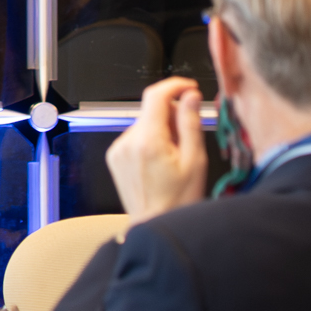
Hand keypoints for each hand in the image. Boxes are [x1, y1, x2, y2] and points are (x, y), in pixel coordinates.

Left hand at [108, 76, 211, 220]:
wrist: (155, 225)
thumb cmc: (178, 200)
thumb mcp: (195, 161)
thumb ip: (191, 124)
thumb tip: (190, 97)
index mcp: (148, 141)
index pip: (156, 95)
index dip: (175, 85)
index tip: (189, 88)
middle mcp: (127, 142)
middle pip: (151, 111)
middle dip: (172, 117)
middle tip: (187, 140)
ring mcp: (118, 150)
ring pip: (145, 124)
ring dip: (161, 131)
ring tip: (173, 158)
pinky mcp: (115, 157)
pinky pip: (135, 137)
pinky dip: (150, 141)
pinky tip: (159, 162)